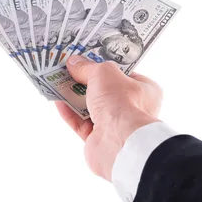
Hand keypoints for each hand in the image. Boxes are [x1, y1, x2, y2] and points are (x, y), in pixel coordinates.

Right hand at [55, 55, 162, 180]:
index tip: (88, 60)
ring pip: (90, 108)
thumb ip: (87, 67)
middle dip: (85, 82)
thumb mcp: (103, 73)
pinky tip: (57, 101)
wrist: (119, 141)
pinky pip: (80, 124)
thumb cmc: (122, 102)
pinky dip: (69, 113)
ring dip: (74, 96)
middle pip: (104, 91)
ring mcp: (115, 126)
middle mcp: (132, 109)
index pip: (125, 75)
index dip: (106, 67)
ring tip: (57, 82)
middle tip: (69, 70)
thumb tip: (74, 62)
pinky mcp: (98, 140)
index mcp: (144, 90)